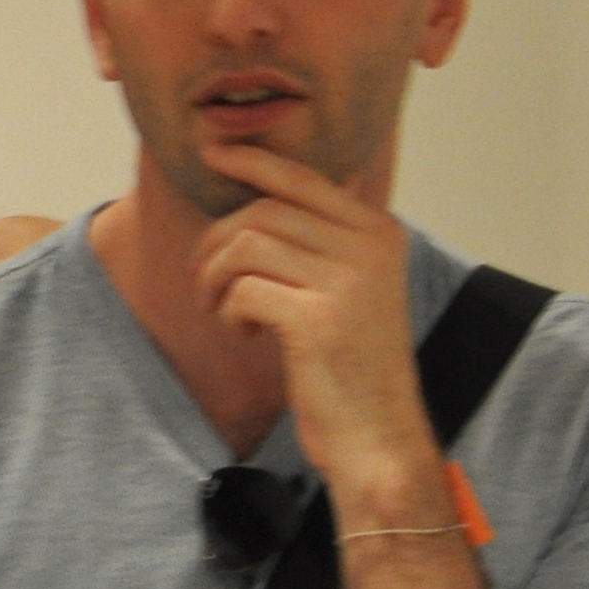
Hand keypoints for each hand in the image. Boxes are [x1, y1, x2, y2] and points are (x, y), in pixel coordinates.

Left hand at [191, 144, 436, 502]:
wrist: (377, 438)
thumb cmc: (350, 365)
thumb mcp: (349, 289)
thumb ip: (320, 238)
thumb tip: (265, 189)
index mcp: (377, 232)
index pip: (300, 178)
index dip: (250, 160)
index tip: (211, 151)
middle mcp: (369, 247)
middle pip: (259, 212)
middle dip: (216, 245)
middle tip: (211, 286)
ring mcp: (348, 281)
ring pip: (244, 246)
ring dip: (216, 280)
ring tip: (227, 312)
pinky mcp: (319, 319)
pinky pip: (243, 290)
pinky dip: (230, 312)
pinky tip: (249, 334)